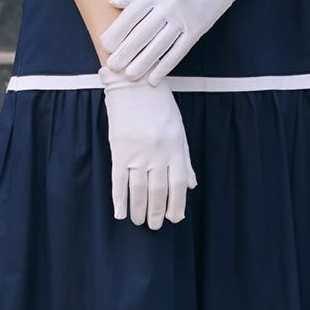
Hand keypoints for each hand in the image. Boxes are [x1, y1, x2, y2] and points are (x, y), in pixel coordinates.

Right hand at [100, 67, 195, 227]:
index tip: (175, 218)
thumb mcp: (178, 130)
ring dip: (139, 209)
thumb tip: (191, 186)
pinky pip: (118, 180)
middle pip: (158, 191)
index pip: (178, 185)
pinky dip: (119, 198)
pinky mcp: (119, 149)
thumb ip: (184, 159)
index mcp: (175, 148)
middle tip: (155, 226)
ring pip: (138, 189)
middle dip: (157, 212)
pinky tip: (120, 212)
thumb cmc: (159, 106)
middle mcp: (158, 153)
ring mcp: (137, 152)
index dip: (177, 205)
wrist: (134, 84)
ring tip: (138, 221)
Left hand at [101, 0, 264, 82]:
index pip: (132, 14)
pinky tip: (154, 77)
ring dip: (143, 62)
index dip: (117, 30)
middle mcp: (170, 5)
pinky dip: (166, 66)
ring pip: (160, 45)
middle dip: (126, 51)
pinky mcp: (198, 29)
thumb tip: (114, 1)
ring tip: (129, 75)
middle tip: (112, 66)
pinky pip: (179, 51)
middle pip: (143, 32)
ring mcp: (185, 18)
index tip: (105, 44)